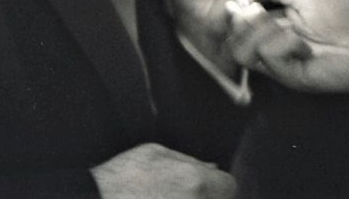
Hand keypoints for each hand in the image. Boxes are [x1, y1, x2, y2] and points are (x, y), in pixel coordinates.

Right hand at [91, 143, 235, 198]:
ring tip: (165, 198)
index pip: (229, 186)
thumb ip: (188, 160)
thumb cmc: (119, 179)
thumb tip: (211, 168)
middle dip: (205, 198)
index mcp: (194, 181)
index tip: (206, 187)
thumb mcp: (154, 153)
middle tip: (180, 195)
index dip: (218, 185)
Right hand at [227, 0, 348, 99]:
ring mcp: (276, 60)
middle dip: (242, 20)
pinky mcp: (285, 74)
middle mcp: (272, 43)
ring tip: (282, 29)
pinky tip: (301, 44)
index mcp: (276, 23)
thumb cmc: (343, 18)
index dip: (233, 10)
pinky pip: (266, 57)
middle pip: (234, 36)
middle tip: (256, 11)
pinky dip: (281, 44)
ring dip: (258, 33)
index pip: (241, 21)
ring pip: (241, 50)